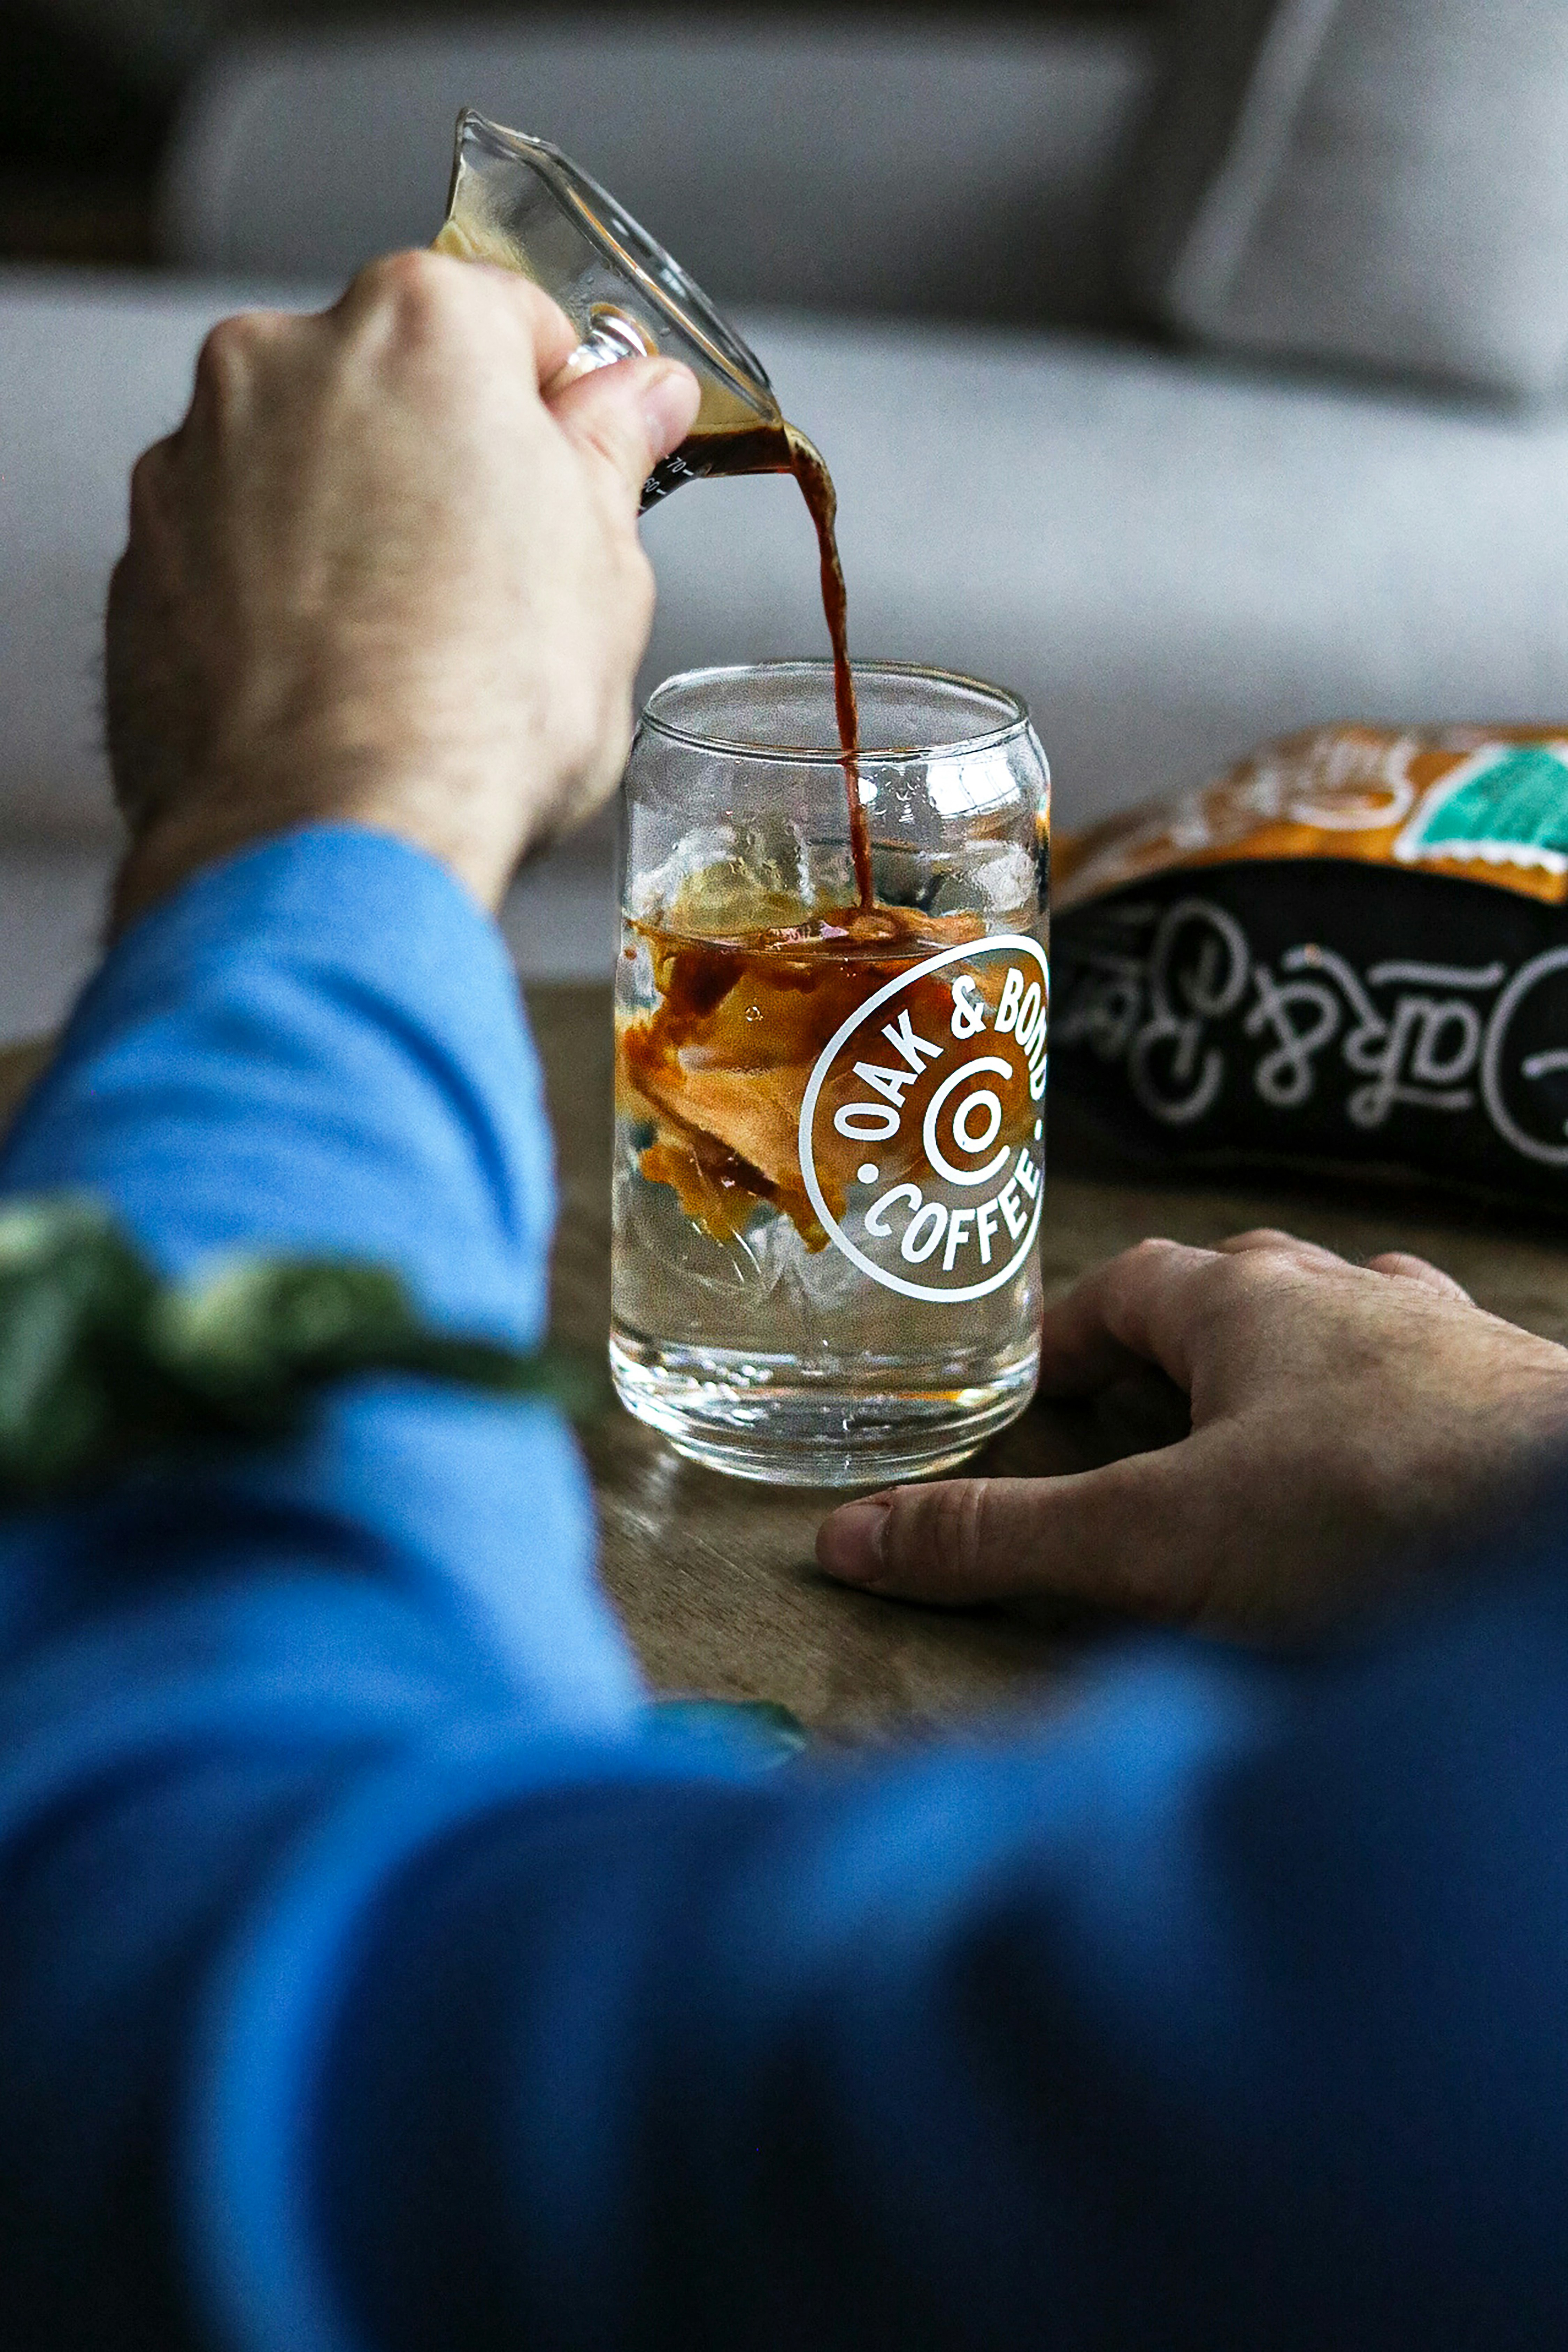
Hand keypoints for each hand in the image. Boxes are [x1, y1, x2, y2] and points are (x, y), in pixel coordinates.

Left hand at [105, 250, 699, 927]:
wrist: (327, 840)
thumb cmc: (475, 712)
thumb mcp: (603, 573)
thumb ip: (607, 459)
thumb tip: (640, 397)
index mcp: (417, 327)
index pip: (508, 320)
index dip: (554, 408)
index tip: (574, 471)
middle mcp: (283, 362)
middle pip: (390, 386)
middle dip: (442, 464)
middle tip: (495, 584)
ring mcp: (195, 460)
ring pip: (301, 468)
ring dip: (352, 529)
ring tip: (405, 649)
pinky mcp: (143, 562)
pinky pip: (230, 554)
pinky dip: (276, 599)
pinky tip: (330, 682)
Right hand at [818, 1231, 1567, 1631]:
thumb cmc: (1374, 1514)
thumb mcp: (1156, 1539)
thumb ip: (1003, 1543)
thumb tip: (849, 1541)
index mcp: (1250, 1302)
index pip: (1129, 1283)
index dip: (1069, 1332)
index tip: (1030, 1386)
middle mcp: (1354, 1300)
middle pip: (1243, 1293)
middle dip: (1182, 1345)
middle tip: (1138, 1416)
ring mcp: (1452, 1350)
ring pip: (1353, 1329)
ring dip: (1300, 1372)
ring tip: (1268, 1439)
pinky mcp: (1526, 1412)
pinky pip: (1439, 1392)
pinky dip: (1395, 1424)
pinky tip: (1401, 1486)